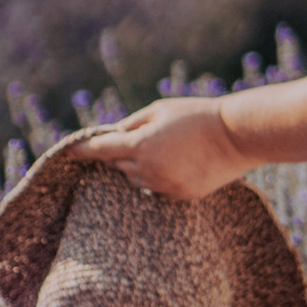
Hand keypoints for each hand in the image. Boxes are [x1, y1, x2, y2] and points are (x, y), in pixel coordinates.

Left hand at [78, 100, 250, 201]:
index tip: (69, 152)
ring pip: (137, 180)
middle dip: (122, 154)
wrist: (237, 137)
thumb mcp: (160, 109)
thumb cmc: (198, 116)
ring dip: (140, 167)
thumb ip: (133, 124)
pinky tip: (178, 164)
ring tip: (165, 150)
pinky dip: (159, 178)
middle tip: (144, 139)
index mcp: (141, 145)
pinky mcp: (181, 196)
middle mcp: (149, 170)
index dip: (82, 150)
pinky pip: (158, 189)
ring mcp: (166, 186)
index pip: (101, 150)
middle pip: (119, 166)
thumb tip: (116, 135)